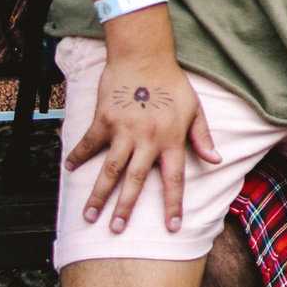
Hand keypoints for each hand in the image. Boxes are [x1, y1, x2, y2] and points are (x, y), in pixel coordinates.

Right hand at [66, 48, 217, 233]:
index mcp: (171, 139)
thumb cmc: (172, 83)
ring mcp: (124, 130)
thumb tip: (216, 160)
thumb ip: (202, 136)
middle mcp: (148, 139)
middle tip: (116, 230)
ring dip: (99, 194)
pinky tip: (70, 169)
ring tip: (89, 216)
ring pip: (110, 169)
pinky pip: (89, 143)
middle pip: (136, 180)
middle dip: (126, 208)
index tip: (172, 227)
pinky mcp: (104, 119)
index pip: (174, 178)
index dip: (173, 204)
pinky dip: (78, 156)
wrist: (145, 56)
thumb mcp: (194, 108)